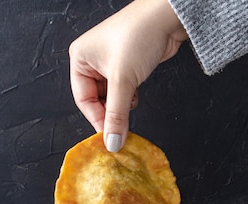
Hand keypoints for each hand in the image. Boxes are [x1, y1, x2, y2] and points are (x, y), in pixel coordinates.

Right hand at [69, 0, 187, 150]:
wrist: (167, 17)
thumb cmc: (139, 36)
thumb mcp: (123, 81)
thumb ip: (116, 116)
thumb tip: (112, 143)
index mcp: (80, 58)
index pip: (83, 99)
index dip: (96, 119)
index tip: (108, 136)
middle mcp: (92, 60)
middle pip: (96, 100)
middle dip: (110, 113)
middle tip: (120, 127)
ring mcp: (109, 63)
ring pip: (110, 97)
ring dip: (121, 106)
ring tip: (130, 103)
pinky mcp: (126, 66)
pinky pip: (122, 91)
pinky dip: (129, 98)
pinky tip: (136, 95)